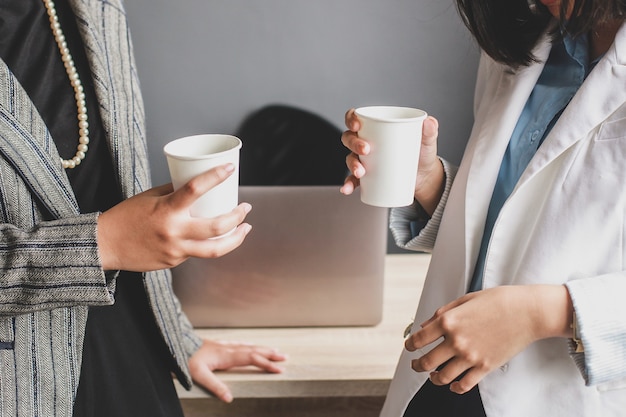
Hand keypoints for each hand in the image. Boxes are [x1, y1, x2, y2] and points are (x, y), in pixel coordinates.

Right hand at [97, 164, 251, 271]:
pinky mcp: (173, 262)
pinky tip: (215, 238)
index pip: (196, 188)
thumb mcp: (150, 197)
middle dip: (238, 217)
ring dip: (236, 238)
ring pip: (215, 249)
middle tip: (246, 208)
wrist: (104, 245)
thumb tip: (198, 185)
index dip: (216, 176)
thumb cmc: (126, 216)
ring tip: (245, 228)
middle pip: (217, 227)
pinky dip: (209, 244)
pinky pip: (197, 253)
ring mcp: (175, 250)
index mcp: (166, 209)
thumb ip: (174, 192)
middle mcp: (173, 231)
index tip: (231, 168)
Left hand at [188, 339, 286, 402]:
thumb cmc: (186, 360)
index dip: (267, 364)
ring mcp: (224, 345)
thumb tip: (229, 398)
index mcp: (227, 356)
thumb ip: (215, 386)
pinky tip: (250, 345)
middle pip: (254, 350)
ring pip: (248, 346)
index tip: (280, 369)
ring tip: (274, 350)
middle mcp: (228, 349)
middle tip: (285, 357)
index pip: (252, 359)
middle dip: (270, 354)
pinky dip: (250, 345)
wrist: (177, 344)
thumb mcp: (199, 375)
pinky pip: (240, 344)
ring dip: (262, 348)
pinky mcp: (219, 345)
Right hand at [339, 108, 444, 214]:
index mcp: (376, 128)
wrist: (425, 176)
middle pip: (349, 138)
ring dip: (351, 164)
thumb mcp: (427, 141)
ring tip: (361, 172)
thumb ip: (430, 131)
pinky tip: (347, 189)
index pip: (356, 117)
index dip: (351, 118)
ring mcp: (365, 160)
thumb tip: (430, 122)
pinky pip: (353, 179)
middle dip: (353, 143)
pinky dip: (348, 184)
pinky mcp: (367, 176)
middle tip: (366, 149)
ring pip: (350, 158)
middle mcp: (366, 142)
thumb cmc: (421, 153)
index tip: (357, 125)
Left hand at [404, 285, 571, 393]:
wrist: (528, 311)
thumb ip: (442, 312)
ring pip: (442, 377)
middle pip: (426, 362)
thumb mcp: (465, 299)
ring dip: (433, 378)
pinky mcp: (485, 367)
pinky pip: (464, 385)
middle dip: (417, 365)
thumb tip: (425, 325)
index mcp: (448, 321)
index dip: (409, 345)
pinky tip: (452, 385)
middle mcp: (456, 340)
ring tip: (433, 376)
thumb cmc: (499, 300)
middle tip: (416, 365)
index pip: (418, 339)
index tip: (409, 346)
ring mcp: (470, 356)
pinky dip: (454, 388)